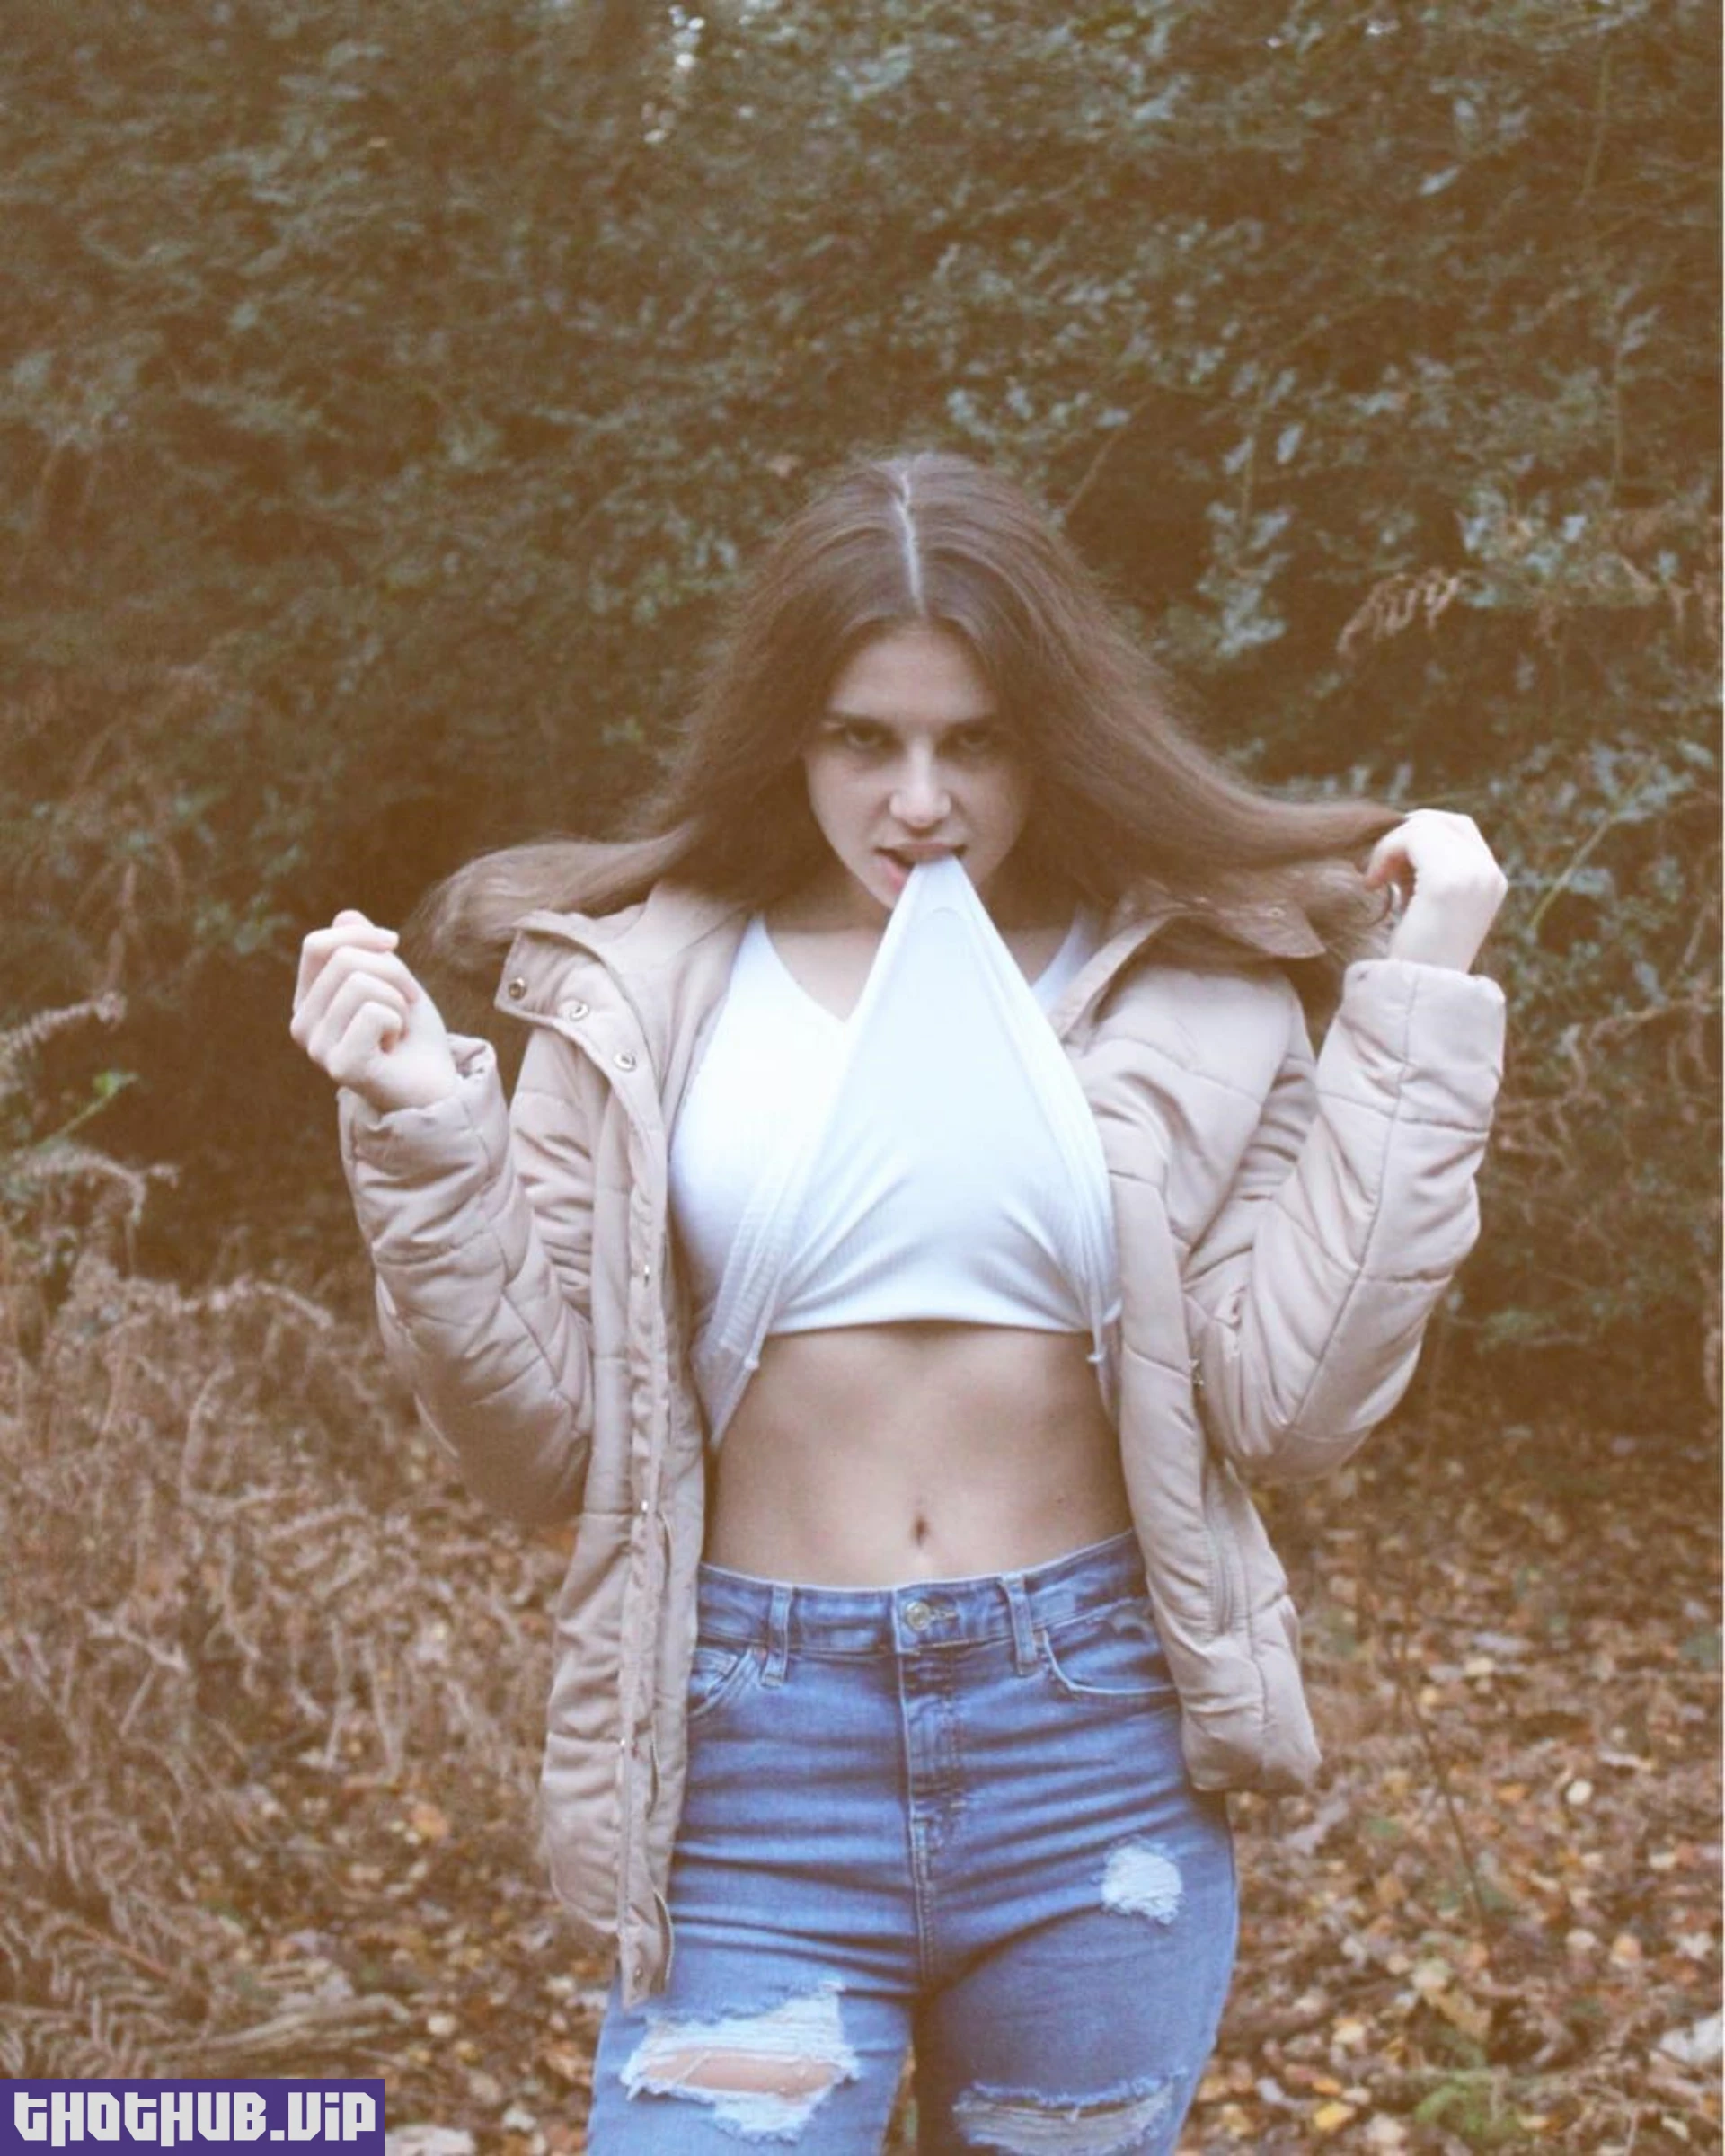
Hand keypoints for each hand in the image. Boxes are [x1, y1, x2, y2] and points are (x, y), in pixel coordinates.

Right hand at [291, 909, 460, 1112]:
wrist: (436, 1087)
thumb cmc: (412, 1035)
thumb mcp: (392, 980)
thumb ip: (367, 951)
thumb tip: (346, 915)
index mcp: (308, 1002)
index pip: (317, 945)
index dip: (361, 935)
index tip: (395, 943)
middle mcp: (303, 1026)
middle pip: (345, 960)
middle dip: (392, 972)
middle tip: (406, 1003)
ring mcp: (317, 1049)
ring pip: (361, 983)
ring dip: (398, 1002)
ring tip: (398, 1030)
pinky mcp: (341, 1067)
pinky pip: (374, 1013)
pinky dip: (399, 1022)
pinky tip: (394, 1047)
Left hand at [1364, 810, 1506, 972]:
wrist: (1417, 994)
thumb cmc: (1415, 956)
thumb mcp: (1430, 905)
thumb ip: (1428, 871)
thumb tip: (1403, 834)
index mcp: (1491, 881)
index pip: (1459, 829)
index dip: (1420, 836)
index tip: (1392, 866)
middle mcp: (1490, 875)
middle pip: (1443, 822)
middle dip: (1405, 836)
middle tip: (1379, 870)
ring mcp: (1474, 876)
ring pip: (1423, 826)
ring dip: (1389, 846)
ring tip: (1374, 879)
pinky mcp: (1448, 881)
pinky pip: (1412, 836)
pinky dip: (1384, 851)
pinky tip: (1372, 883)